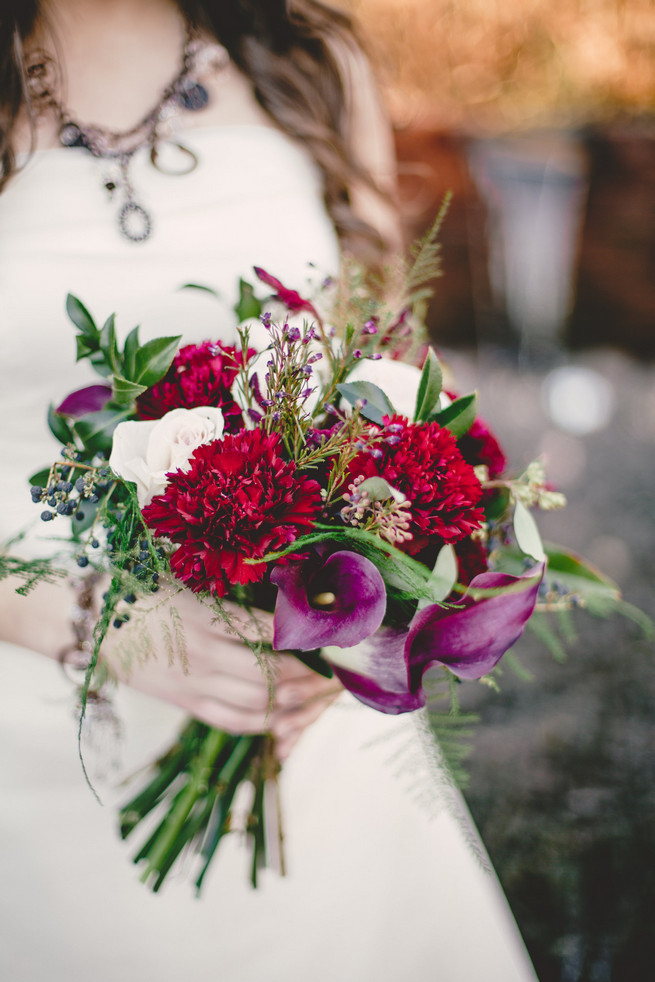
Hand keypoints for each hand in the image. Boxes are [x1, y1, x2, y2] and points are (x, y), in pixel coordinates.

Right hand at [102, 584, 341, 758]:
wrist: (92, 621)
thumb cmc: (143, 591)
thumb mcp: (189, 582)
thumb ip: (232, 599)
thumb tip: (286, 607)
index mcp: (205, 615)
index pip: (268, 629)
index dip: (303, 635)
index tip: (327, 634)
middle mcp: (203, 653)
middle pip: (269, 673)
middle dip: (306, 675)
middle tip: (331, 672)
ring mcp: (193, 683)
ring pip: (256, 703)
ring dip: (292, 702)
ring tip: (315, 696)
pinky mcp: (185, 703)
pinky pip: (232, 721)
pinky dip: (264, 722)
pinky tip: (284, 717)